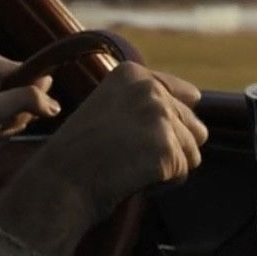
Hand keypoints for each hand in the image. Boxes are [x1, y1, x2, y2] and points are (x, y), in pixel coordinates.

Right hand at [0, 62, 207, 255]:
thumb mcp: (108, 107)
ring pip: (192, 150)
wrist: (59, 181)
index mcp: (132, 73)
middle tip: (124, 153)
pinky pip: (183, 171)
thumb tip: (197, 97)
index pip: (184, 97)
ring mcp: (159, 117)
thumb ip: (149, 97)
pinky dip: (161, 182)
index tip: (124, 134)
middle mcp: (149, 88)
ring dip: (166, 165)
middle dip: (166, 147)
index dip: (157, 127)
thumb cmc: (80, 151)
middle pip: (192, 125)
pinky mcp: (167, 148)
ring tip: (128, 164)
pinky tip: (131, 177)